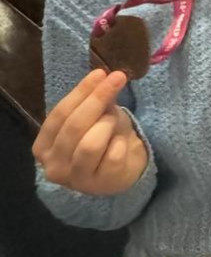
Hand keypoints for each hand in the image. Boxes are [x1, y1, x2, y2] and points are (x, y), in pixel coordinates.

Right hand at [33, 69, 147, 195]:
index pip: (59, 114)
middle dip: (97, 99)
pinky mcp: (102, 184)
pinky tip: (122, 141)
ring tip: (114, 119)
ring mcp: (77, 180)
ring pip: (90, 144)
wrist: (122, 168)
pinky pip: (113, 154)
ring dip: (107, 123)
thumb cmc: (102, 137)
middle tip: (118, 79)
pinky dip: (121, 140)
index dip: (80, 92)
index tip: (101, 73)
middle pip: (74, 127)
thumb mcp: (93, 116)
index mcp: (43, 147)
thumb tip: (102, 76)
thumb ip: (92, 100)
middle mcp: (53, 167)